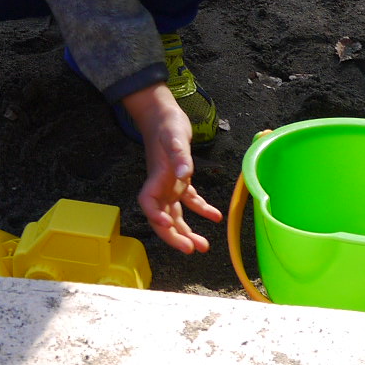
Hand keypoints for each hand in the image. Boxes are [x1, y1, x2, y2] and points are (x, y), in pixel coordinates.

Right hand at [120, 83, 222, 255]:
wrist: (164, 114)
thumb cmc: (167, 123)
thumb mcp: (174, 136)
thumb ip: (179, 156)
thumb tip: (184, 175)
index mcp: (156, 177)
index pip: (148, 203)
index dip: (155, 217)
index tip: (167, 225)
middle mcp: (160, 185)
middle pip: (162, 217)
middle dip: (174, 236)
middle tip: (190, 250)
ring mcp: (169, 184)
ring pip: (175, 215)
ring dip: (187, 232)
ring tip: (203, 247)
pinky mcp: (179, 180)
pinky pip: (188, 201)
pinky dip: (201, 210)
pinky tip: (215, 217)